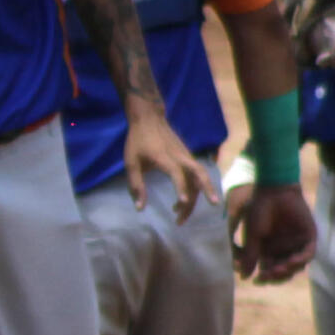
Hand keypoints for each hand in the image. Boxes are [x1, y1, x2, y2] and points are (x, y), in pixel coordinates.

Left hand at [122, 105, 218, 223]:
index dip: (181, 188)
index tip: (182, 203)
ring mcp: (186, 155)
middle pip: (198, 175)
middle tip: (194, 213)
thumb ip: (136, 185)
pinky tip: (182, 201)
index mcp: (165, 157)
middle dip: (202, 192)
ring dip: (196, 196)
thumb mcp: (131, 163)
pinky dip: (193, 189)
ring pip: (200, 177)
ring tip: (182, 215)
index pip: (177, 173)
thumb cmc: (138, 141)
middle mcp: (180, 156)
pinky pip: (196, 174)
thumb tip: (140, 208)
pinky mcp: (188, 156)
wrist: (149, 118)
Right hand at [229, 182, 317, 283]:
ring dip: (289, 270)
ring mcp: (296, 244)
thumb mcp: (252, 235)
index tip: (258, 280)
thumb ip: (250, 255)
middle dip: (277, 276)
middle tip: (270, 274)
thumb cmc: (259, 210)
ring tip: (280, 268)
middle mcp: (283, 249)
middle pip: (283, 272)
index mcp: (268, 250)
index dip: (265, 278)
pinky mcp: (308, 237)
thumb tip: (244, 277)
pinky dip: (301, 260)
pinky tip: (292, 260)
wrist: (275, 190)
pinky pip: (308, 254)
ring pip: (296, 266)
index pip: (269, 271)